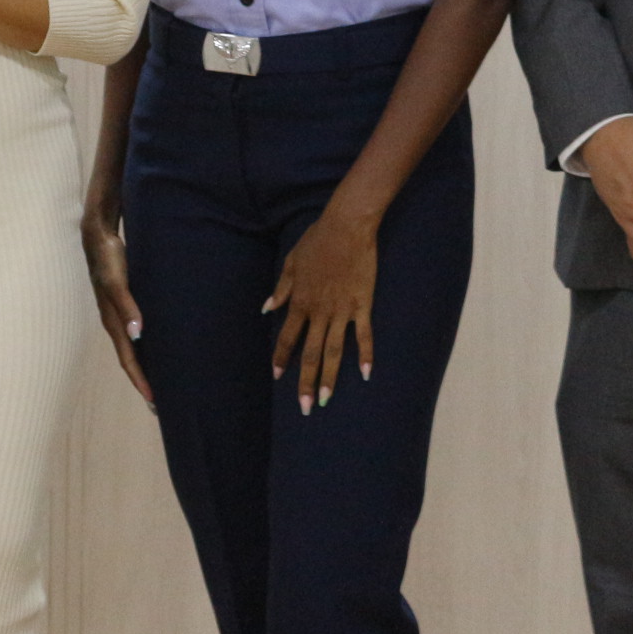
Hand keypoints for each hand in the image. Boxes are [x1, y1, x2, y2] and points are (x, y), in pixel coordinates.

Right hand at [80, 207, 151, 405]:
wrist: (98, 236)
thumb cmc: (108, 259)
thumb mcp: (117, 282)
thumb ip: (127, 306)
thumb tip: (137, 335)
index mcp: (112, 321)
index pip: (128, 359)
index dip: (140, 380)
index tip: (154, 401)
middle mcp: (115, 322)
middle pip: (130, 358)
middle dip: (143, 380)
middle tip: (160, 403)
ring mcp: (119, 313)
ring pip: (133, 347)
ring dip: (145, 365)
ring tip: (161, 381)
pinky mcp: (126, 303)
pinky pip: (136, 332)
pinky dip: (147, 345)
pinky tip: (158, 346)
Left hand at [266, 210, 378, 412]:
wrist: (347, 226)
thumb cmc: (317, 241)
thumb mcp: (291, 261)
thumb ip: (281, 289)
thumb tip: (266, 309)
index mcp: (300, 300)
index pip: (288, 336)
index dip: (282, 358)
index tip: (277, 377)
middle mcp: (320, 310)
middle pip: (310, 352)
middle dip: (306, 381)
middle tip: (304, 407)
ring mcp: (343, 310)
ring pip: (334, 351)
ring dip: (329, 377)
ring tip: (325, 400)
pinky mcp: (363, 306)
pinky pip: (364, 336)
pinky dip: (365, 355)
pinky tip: (366, 375)